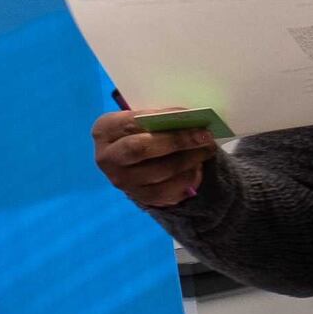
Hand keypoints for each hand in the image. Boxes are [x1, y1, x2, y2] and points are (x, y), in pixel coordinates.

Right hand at [94, 108, 215, 208]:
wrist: (137, 165)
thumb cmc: (143, 133)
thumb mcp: (143, 121)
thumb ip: (159, 118)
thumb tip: (190, 117)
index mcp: (104, 130)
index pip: (132, 123)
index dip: (163, 119)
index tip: (191, 116)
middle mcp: (107, 158)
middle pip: (142, 148)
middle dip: (178, 140)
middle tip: (205, 135)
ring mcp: (123, 180)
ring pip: (162, 170)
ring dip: (191, 158)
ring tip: (208, 149)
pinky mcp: (141, 197)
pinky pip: (171, 189)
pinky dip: (189, 176)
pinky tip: (198, 166)